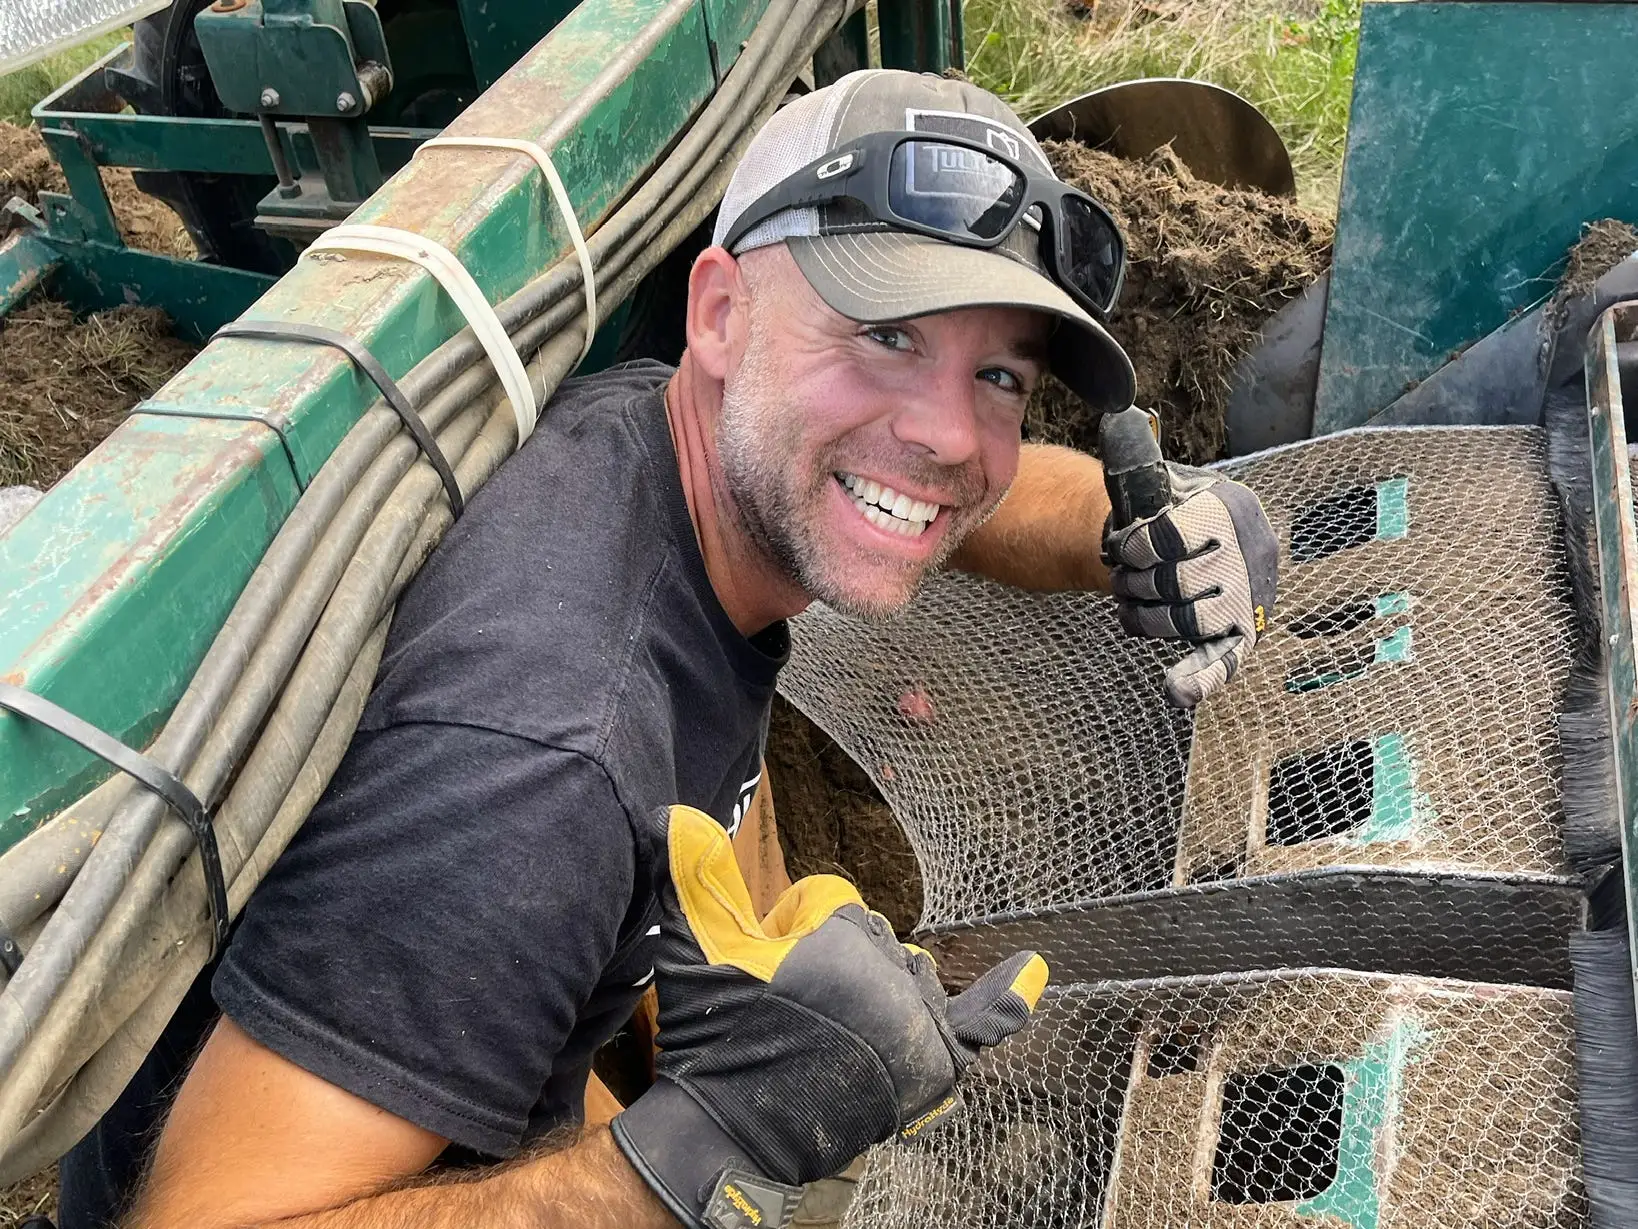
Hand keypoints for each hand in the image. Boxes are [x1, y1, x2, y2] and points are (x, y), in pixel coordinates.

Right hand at [612, 806, 1046, 1228]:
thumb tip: (675, 812)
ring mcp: (916, 1019)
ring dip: (884, 988)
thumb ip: (693, 876)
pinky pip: (983, 1022)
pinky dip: (1010, 998)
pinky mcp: (932, 1065)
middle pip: (875, 939)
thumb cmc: (715, 1043)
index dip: (794, 932)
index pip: (834, 903)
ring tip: (837, 1027)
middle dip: (836, 965)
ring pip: (912, 973)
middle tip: (792, 1011)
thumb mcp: (695, 953)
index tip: (768, 970)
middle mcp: (889, 972)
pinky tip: (1034, 968)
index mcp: (839, 934)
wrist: (735, 1136)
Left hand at [1104, 464, 1278, 707]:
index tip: (1122, 545)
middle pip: (1176, 582)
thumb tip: (1114, 412)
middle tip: (1125, 574)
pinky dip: (1201, 678)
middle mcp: (1249, 552)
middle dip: (1135, 581)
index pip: (1172, 535)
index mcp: (1228, 508)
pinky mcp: (1240, 635)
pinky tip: (1176, 691)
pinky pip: (1223, 662)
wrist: (1192, 544)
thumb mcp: (1154, 479)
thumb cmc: (1165, 512)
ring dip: (1145, 615)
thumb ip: (1136, 455)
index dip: (1134, 546)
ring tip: (1133, 601)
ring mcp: (1248, 597)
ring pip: (1186, 620)